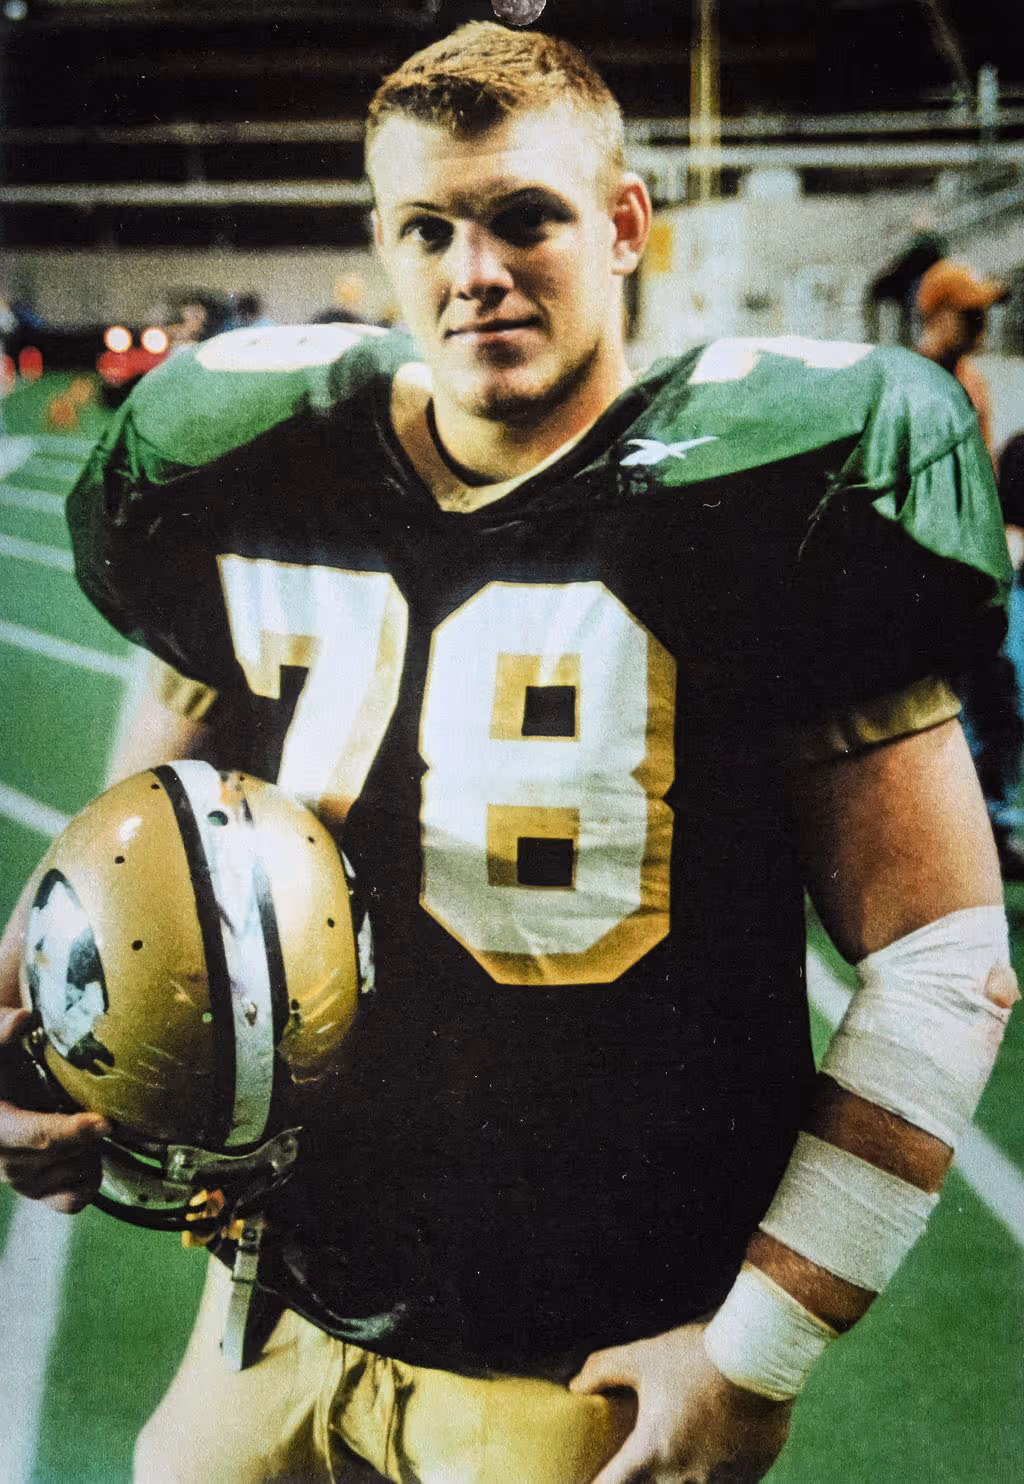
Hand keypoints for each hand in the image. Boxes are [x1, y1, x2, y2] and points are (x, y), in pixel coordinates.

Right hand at [0, 1006, 109, 1213]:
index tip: (105, 1121)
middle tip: (97, 1110)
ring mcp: (18, 1181)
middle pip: (65, 1154)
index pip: (37, 1137)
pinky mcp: (35, 1194)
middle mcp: (2, 1160)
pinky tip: (86, 1153)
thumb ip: (3, 1032)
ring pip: (75, 1173)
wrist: (2, 1095)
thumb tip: (24, 1018)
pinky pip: (75, 1200)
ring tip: (83, 1124)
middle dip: (86, 1134)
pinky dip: (88, 1179)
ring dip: (89, 1150)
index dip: (73, 1131)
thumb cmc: (2, 1064)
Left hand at [570, 1321, 791, 1483]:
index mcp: (651, 1453)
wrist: (759, 1358)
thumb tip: (575, 1386)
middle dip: (642, 1477)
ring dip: (678, 1476)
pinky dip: (712, 1473)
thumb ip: (602, 1370)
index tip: (590, 1479)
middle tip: (647, 1451)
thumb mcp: (642, 1356)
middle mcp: (682, 1478)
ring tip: (682, 1442)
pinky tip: (713, 1448)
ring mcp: (718, 1482)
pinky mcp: (748, 1477)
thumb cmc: (696, 1357)